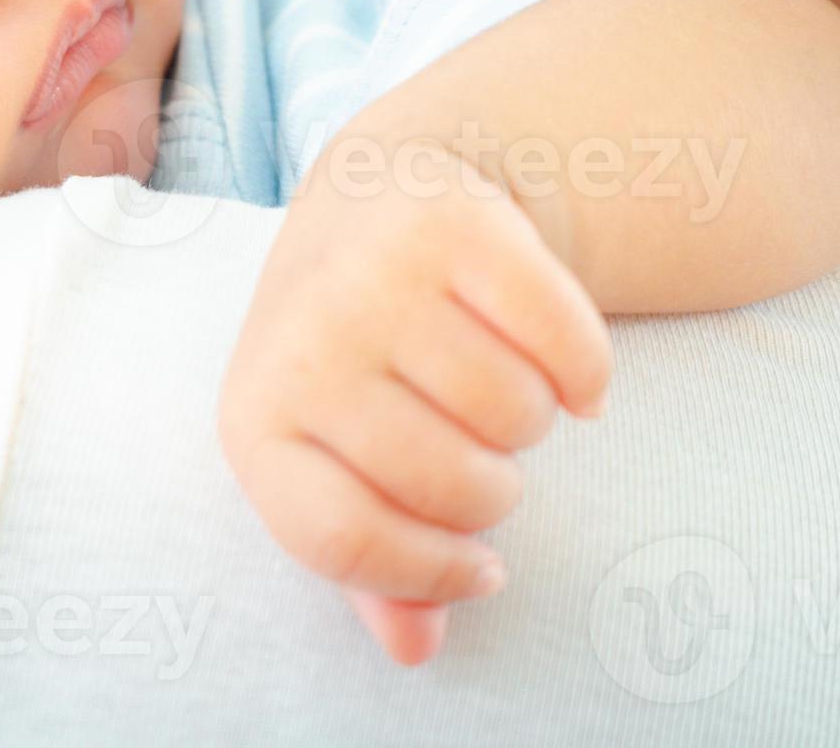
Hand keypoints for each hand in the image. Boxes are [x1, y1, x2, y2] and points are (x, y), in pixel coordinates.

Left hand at [217, 134, 610, 664]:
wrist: (375, 190)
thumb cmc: (354, 349)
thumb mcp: (337, 450)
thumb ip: (371, 559)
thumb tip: (417, 648)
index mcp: (256, 418)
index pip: (346, 539)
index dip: (430, 573)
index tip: (479, 569)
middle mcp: (304, 343)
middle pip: (451, 487)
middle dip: (492, 488)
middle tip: (480, 448)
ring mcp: (375, 276)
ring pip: (515, 416)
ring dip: (531, 418)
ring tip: (496, 381)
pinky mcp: (453, 222)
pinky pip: (565, 341)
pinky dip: (583, 369)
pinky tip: (556, 358)